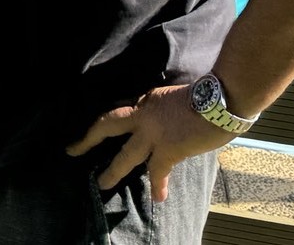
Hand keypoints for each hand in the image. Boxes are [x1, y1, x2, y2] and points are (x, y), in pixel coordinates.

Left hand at [66, 83, 234, 201]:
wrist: (220, 99)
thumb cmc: (205, 94)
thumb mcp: (174, 96)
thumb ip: (164, 109)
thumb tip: (168, 122)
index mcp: (146, 100)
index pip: (120, 109)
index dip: (108, 120)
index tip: (95, 129)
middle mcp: (143, 114)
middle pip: (107, 124)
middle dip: (89, 138)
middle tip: (73, 149)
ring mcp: (153, 133)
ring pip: (124, 155)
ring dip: (112, 171)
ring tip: (102, 183)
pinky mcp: (168, 149)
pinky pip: (158, 171)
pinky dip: (158, 185)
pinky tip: (159, 198)